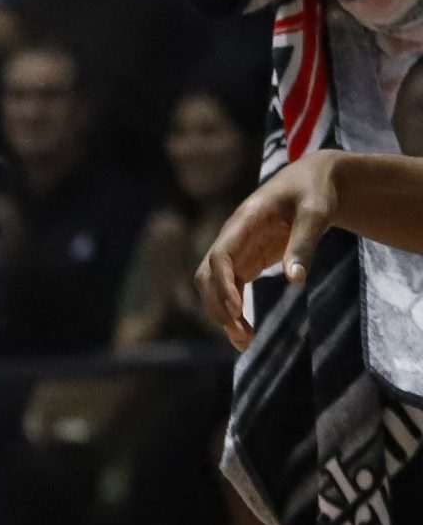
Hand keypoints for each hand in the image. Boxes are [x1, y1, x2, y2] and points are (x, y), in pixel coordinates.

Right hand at [198, 153, 336, 349]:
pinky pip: (229, 291)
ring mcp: (236, 251)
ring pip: (213, 287)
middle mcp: (232, 238)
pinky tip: (245, 334)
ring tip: (244, 342)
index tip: (237, 309)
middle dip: (218, 306)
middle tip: (240, 334)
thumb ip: (304, 243)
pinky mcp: (245, 262)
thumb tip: (295, 281)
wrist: (312, 182)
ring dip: (222, 315)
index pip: (220, 255)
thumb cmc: (315, 191)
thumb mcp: (317, 211)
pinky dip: (233, 314)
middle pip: (207, 275)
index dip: (223, 283)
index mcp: (245, 220)